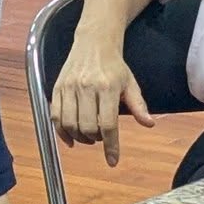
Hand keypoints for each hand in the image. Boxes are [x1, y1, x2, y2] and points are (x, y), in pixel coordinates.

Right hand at [50, 34, 155, 165]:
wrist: (93, 42)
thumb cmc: (114, 65)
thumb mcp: (130, 83)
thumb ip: (138, 105)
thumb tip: (149, 124)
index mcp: (107, 87)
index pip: (108, 123)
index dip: (111, 146)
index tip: (112, 160)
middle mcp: (86, 87)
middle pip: (87, 126)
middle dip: (94, 140)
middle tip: (100, 138)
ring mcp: (69, 87)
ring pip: (69, 123)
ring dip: (78, 137)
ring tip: (87, 136)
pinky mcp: (57, 87)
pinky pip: (55, 115)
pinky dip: (61, 131)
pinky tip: (70, 137)